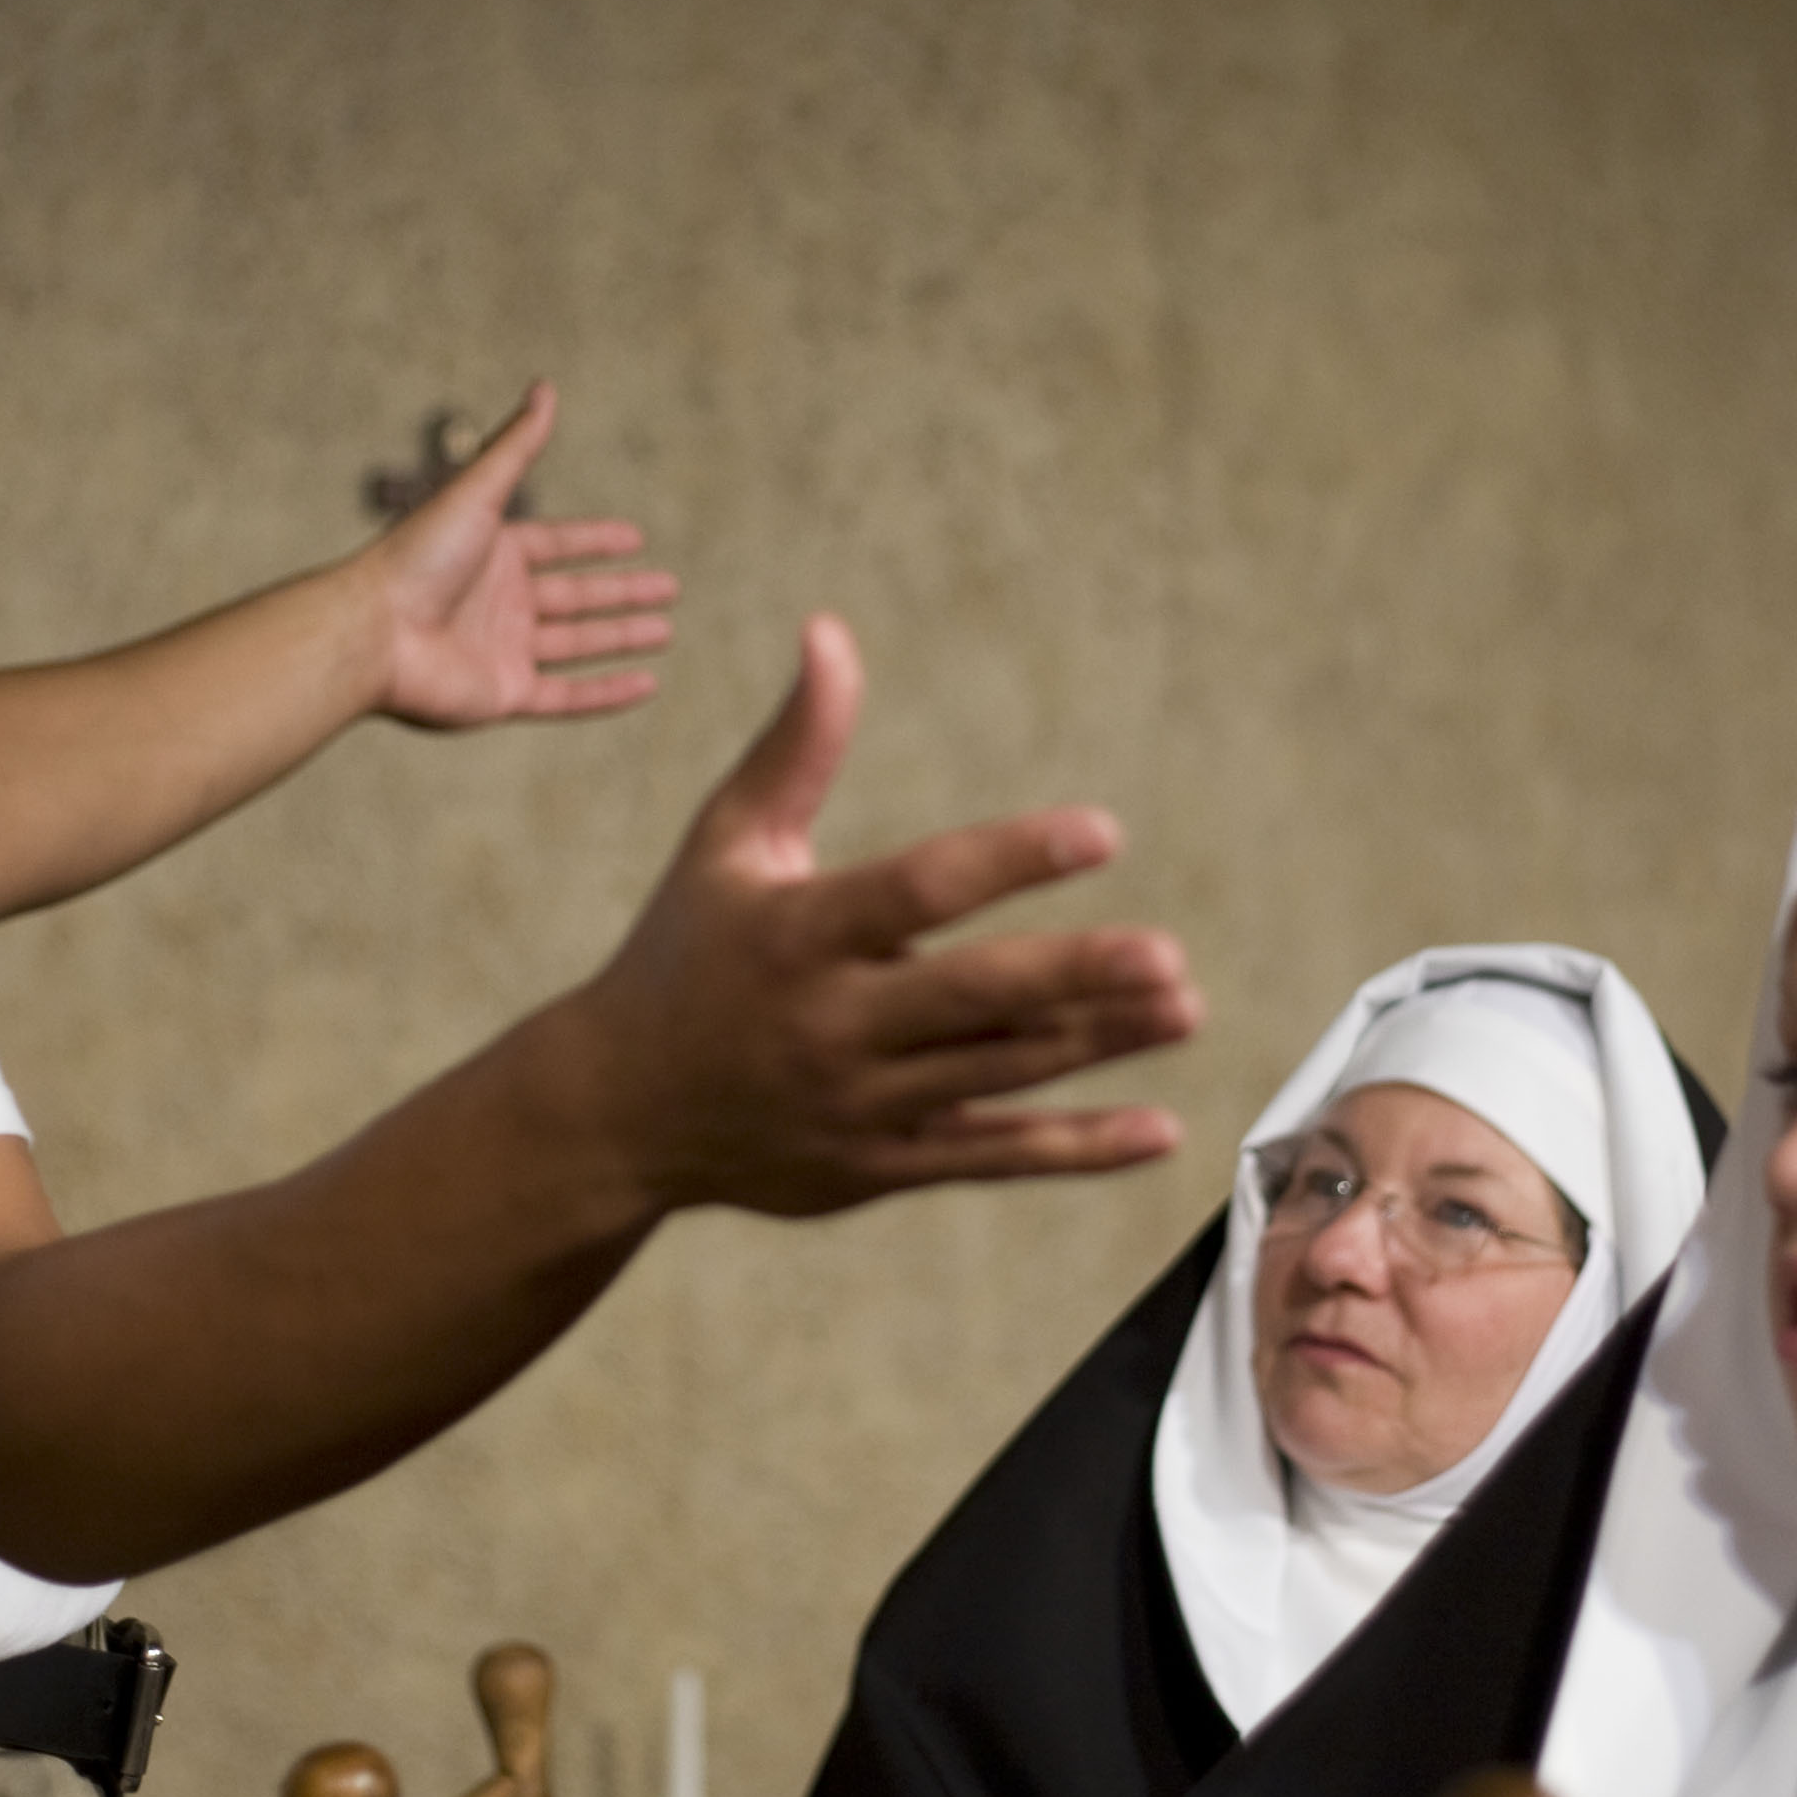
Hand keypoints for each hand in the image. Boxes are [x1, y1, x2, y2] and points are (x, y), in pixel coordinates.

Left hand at [368, 383, 676, 727]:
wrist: (374, 631)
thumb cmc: (418, 556)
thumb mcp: (477, 492)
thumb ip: (516, 446)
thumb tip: (545, 387)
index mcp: (494, 553)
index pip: (557, 545)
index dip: (595, 541)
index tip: (636, 539)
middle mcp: (501, 602)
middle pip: (575, 596)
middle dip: (622, 592)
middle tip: (669, 588)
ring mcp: (504, 650)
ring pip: (577, 645)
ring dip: (622, 638)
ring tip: (665, 632)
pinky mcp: (505, 694)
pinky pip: (568, 697)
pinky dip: (608, 693)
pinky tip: (647, 685)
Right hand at [570, 614, 1198, 1212]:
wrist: (612, 1114)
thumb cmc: (683, 951)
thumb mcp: (727, 843)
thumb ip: (795, 745)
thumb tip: (831, 630)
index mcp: (796, 934)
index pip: (919, 891)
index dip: (1012, 858)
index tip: (1101, 832)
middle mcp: (829, 1025)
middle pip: (971, 1000)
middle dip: (1073, 978)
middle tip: (1167, 957)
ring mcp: (857, 1106)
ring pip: (996, 1075)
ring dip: (1097, 1044)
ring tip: (1183, 1004)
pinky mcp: (879, 1167)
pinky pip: (991, 1158)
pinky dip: (1077, 1149)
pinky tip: (1159, 1129)